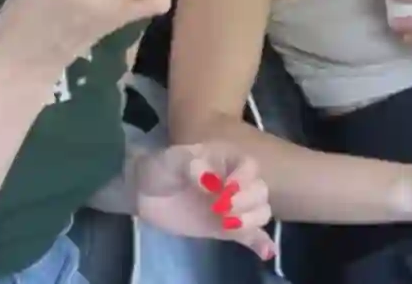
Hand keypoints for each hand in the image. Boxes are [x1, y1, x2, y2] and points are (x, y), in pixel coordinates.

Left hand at [135, 143, 275, 260]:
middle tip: (221, 209)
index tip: (225, 190)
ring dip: (252, 221)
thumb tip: (209, 180)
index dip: (243, 178)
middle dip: (247, 201)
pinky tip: (267, 253)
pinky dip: (261, 244)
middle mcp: (234, 182)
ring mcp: (232, 207)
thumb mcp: (173, 158)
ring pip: (260, 212)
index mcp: (225, 159)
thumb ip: (191, 165)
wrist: (145, 192)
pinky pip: (251, 236)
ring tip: (229, 225)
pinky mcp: (226, 229)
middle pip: (260, 190)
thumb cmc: (162, 167)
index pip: (250, 166)